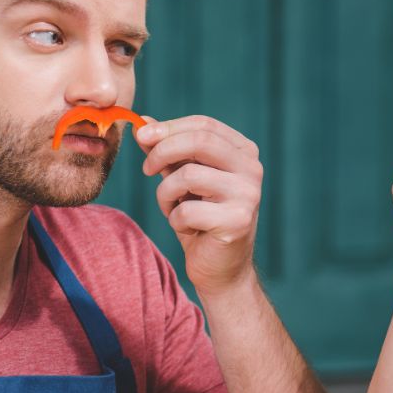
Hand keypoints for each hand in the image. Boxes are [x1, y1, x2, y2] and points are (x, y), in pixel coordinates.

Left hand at [137, 115, 262, 294]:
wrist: (220, 268)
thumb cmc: (200, 219)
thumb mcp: (181, 179)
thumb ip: (166, 151)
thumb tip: (141, 124)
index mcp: (243, 152)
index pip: (204, 125)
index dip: (169, 127)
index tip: (141, 136)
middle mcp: (252, 169)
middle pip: (199, 141)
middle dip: (162, 151)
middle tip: (147, 169)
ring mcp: (248, 195)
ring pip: (188, 175)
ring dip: (166, 193)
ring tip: (170, 207)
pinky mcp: (237, 221)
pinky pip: (187, 210)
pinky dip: (175, 219)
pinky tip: (187, 227)